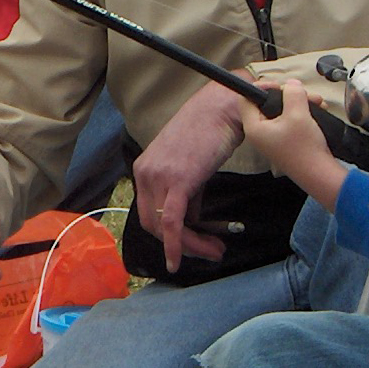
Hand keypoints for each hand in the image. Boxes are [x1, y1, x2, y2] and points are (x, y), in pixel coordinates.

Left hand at [131, 81, 246, 271]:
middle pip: (152, 224)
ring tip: (215, 251)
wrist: (224, 107)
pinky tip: (180, 260)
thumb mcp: (192, 165)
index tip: (197, 243)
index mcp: (144, 169)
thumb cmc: (212, 130)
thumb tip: (192, 220)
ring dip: (189, 246)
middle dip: (179, 245)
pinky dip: (176, 246)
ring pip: (164, 228)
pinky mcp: (177, 181)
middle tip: (209, 252)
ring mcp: (158, 177)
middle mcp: (144, 173)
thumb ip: (188, 194)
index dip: (170, 235)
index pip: (150, 212)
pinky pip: (172, 224)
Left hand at [238, 80, 346, 210]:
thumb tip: (291, 84)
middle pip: (265, 104)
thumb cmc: (304, 147)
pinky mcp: (283, 142)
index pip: (246, 99)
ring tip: (317, 101)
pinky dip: (301, 113)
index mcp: (254, 127)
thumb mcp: (298, 113)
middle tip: (302, 93)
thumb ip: (292, 93)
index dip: (262, 88)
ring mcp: (271, 139)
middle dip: (287, 95)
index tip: (280, 85)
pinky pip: (288, 121)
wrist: (319, 173)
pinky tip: (317, 110)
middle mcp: (259, 133)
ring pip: (280, 111)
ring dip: (298, 103)